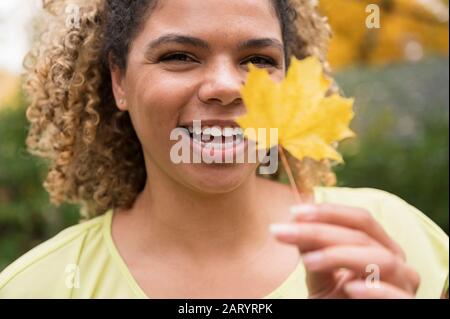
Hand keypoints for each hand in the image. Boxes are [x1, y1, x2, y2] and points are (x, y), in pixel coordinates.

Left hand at [270, 203, 420, 297]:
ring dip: (339, 256)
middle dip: (319, 231)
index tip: (293, 212)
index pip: (359, 219)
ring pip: (380, 260)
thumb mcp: (319, 272)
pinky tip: (349, 287)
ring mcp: (404, 286)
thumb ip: (311, 248)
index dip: (328, 212)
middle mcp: (397, 262)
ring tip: (307, 261)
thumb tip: (294, 219)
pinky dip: (374, 289)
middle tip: (283, 232)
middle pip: (362, 236)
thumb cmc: (335, 300)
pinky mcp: (406, 307)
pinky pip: (397, 297)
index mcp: (380, 246)